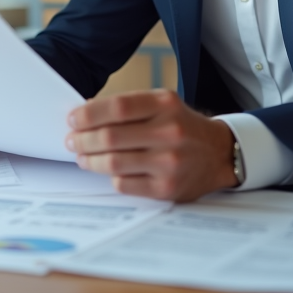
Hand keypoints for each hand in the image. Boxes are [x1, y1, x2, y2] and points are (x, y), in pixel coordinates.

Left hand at [66, 89, 237, 201]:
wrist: (219, 153)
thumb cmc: (182, 126)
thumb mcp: (162, 104)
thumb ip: (129, 107)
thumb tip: (86, 115)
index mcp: (165, 105)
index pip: (117, 107)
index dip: (89, 114)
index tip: (73, 119)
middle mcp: (169, 132)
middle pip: (110, 137)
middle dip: (83, 140)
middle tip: (72, 141)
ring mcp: (169, 162)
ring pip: (113, 163)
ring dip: (89, 160)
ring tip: (82, 157)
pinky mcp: (166, 188)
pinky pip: (124, 183)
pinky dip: (110, 177)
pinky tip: (107, 171)